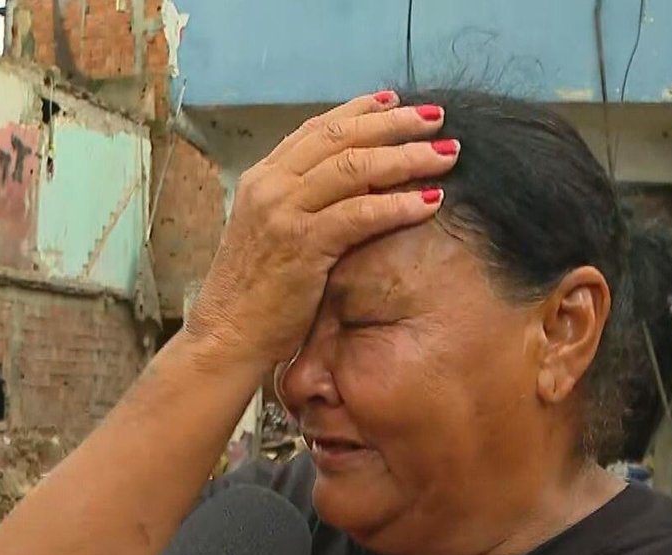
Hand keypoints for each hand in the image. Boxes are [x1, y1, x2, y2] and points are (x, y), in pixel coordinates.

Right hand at [183, 91, 457, 367]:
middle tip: (436, 119)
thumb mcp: (274, 234)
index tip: (396, 102)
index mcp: (262, 178)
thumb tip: (355, 184)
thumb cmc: (255, 294)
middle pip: (341, 136)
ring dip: (407, 158)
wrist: (226, 335)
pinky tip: (431, 201)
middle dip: (394, 124)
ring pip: (354, 167)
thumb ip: (304, 204)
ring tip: (446, 155)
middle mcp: (271, 185)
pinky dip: (398, 205)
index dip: (360, 110)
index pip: (317, 128)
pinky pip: (360, 214)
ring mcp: (283, 211)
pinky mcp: (301, 243)